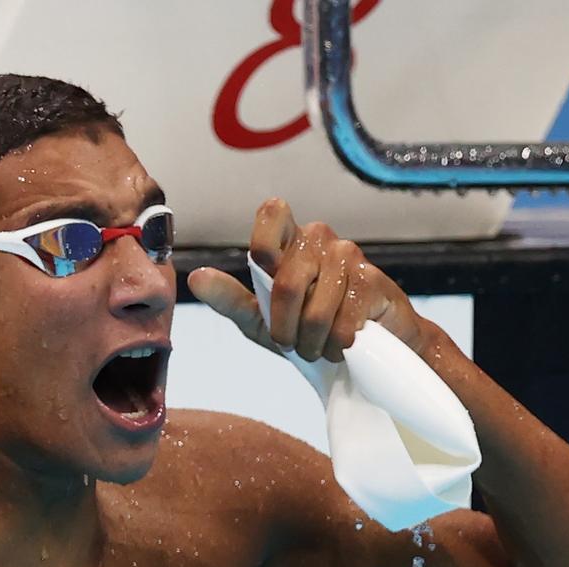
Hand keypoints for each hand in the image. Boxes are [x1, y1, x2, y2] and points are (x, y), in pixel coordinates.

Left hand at [188, 198, 427, 361]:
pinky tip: (344, 345)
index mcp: (288, 242)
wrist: (368, 352)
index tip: (269, 276)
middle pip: (285, 283)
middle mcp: (319, 238)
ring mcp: (349, 255)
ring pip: (315, 309)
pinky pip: (343, 322)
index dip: (265, 244)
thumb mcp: (263, 320)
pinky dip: (338, 345)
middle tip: (295, 344)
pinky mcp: (373, 280)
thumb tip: (195, 277)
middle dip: (285, 329)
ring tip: (320, 347)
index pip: (272, 212)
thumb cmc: (312, 329)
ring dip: (313, 342)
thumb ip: (230, 299)